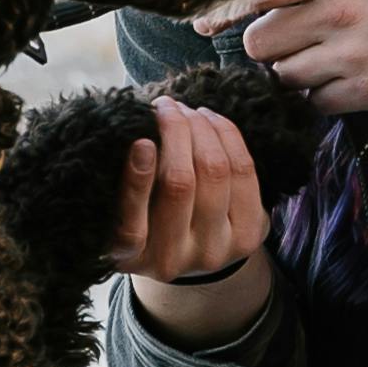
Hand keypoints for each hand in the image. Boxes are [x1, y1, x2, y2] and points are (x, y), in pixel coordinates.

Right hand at [111, 97, 272, 345]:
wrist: (192, 253)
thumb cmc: (144, 217)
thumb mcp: (118, 209)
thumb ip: (119, 180)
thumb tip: (135, 125)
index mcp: (130, 257)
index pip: (131, 226)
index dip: (138, 181)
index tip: (141, 141)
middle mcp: (173, 260)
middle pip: (180, 184)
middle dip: (175, 132)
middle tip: (165, 106)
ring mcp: (215, 251)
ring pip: (216, 171)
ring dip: (201, 128)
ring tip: (186, 110)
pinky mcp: (249, 236)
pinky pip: (243, 170)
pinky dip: (226, 135)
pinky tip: (210, 119)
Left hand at [239, 0, 367, 118]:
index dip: (234, 3)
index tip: (220, 16)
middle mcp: (340, 13)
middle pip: (261, 41)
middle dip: (268, 44)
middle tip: (289, 40)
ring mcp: (353, 57)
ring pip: (284, 76)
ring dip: (293, 71)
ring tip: (321, 58)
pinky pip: (315, 102)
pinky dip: (320, 95)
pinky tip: (341, 79)